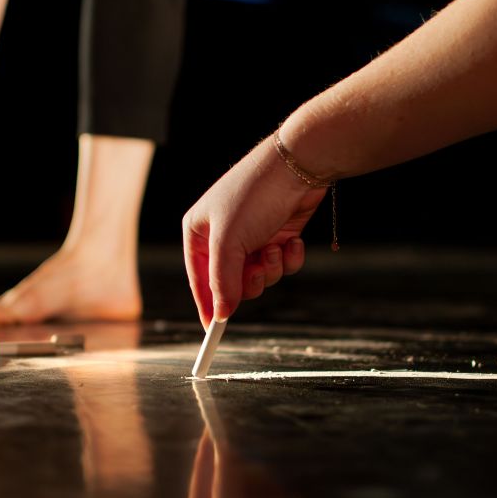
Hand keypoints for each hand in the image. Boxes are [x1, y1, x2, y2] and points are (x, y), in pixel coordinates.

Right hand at [182, 136, 324, 326]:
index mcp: (199, 231)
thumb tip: (220, 314)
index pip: (198, 278)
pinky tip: (293, 242)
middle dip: (248, 281)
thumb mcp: (229, 241)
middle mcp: (223, 235)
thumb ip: (222, 281)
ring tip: (276, 248)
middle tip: (258, 270)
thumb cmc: (254, 196)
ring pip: (259, 276)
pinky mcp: (278, 235)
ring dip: (271, 268)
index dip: (207, 304)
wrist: (298, 167)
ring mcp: (252, 236)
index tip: (213, 330)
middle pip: (231, 282)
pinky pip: (281, 264)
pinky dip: (289, 258)